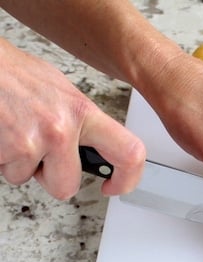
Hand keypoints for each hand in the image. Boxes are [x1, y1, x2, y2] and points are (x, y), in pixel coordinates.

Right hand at [0, 38, 144, 198]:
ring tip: (14, 133)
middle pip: (68, 186)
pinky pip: (8, 172)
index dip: (127, 179)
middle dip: (50, 178)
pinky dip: (2, 158)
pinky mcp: (12, 149)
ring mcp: (35, 139)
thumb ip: (81, 123)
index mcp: (83, 111)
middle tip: (40, 155)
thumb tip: (98, 147)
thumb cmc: (11, 74)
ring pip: (31, 179)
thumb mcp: (59, 92)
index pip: (129, 153)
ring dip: (20, 164)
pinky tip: (3, 134)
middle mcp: (62, 127)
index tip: (115, 186)